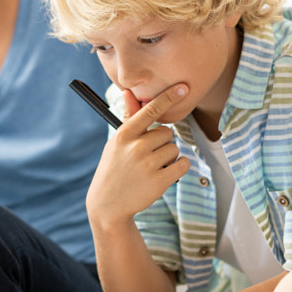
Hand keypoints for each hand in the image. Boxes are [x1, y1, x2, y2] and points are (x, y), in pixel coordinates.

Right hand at [86, 84, 191, 228]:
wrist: (108, 204)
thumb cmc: (114, 168)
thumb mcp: (117, 143)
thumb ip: (129, 118)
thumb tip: (129, 92)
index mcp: (124, 135)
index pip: (150, 111)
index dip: (168, 97)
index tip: (183, 87)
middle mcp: (136, 147)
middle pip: (167, 133)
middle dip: (161, 143)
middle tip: (146, 156)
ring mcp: (148, 164)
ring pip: (174, 149)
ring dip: (168, 157)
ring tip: (150, 168)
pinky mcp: (160, 181)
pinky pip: (183, 164)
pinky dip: (179, 167)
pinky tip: (165, 173)